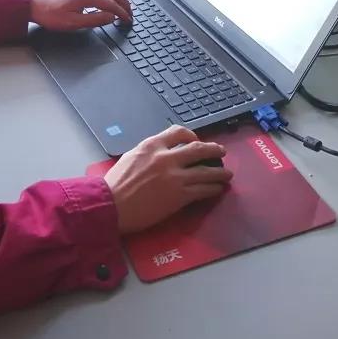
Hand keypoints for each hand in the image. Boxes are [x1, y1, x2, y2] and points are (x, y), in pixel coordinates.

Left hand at [30, 0, 132, 30]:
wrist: (32, 3)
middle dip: (125, 2)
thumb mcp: (73, 23)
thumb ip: (95, 19)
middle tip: (130, 12)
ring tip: (123, 5)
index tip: (128, 20)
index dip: (122, 13)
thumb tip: (111, 18)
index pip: (111, 4)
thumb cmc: (49, 14)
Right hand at [103, 126, 231, 234]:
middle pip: (198, 149)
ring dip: (220, 172)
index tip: (196, 140)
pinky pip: (203, 190)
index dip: (192, 135)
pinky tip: (217, 189)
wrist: (110, 205)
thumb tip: (161, 153)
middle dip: (214, 150)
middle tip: (221, 152)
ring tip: (227, 173)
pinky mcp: (179, 196)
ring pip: (205, 171)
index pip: (178, 132)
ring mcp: (174, 177)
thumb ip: (148, 152)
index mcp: (152, 145)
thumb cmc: (115, 184)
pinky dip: (213, 188)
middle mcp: (166, 158)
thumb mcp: (130, 157)